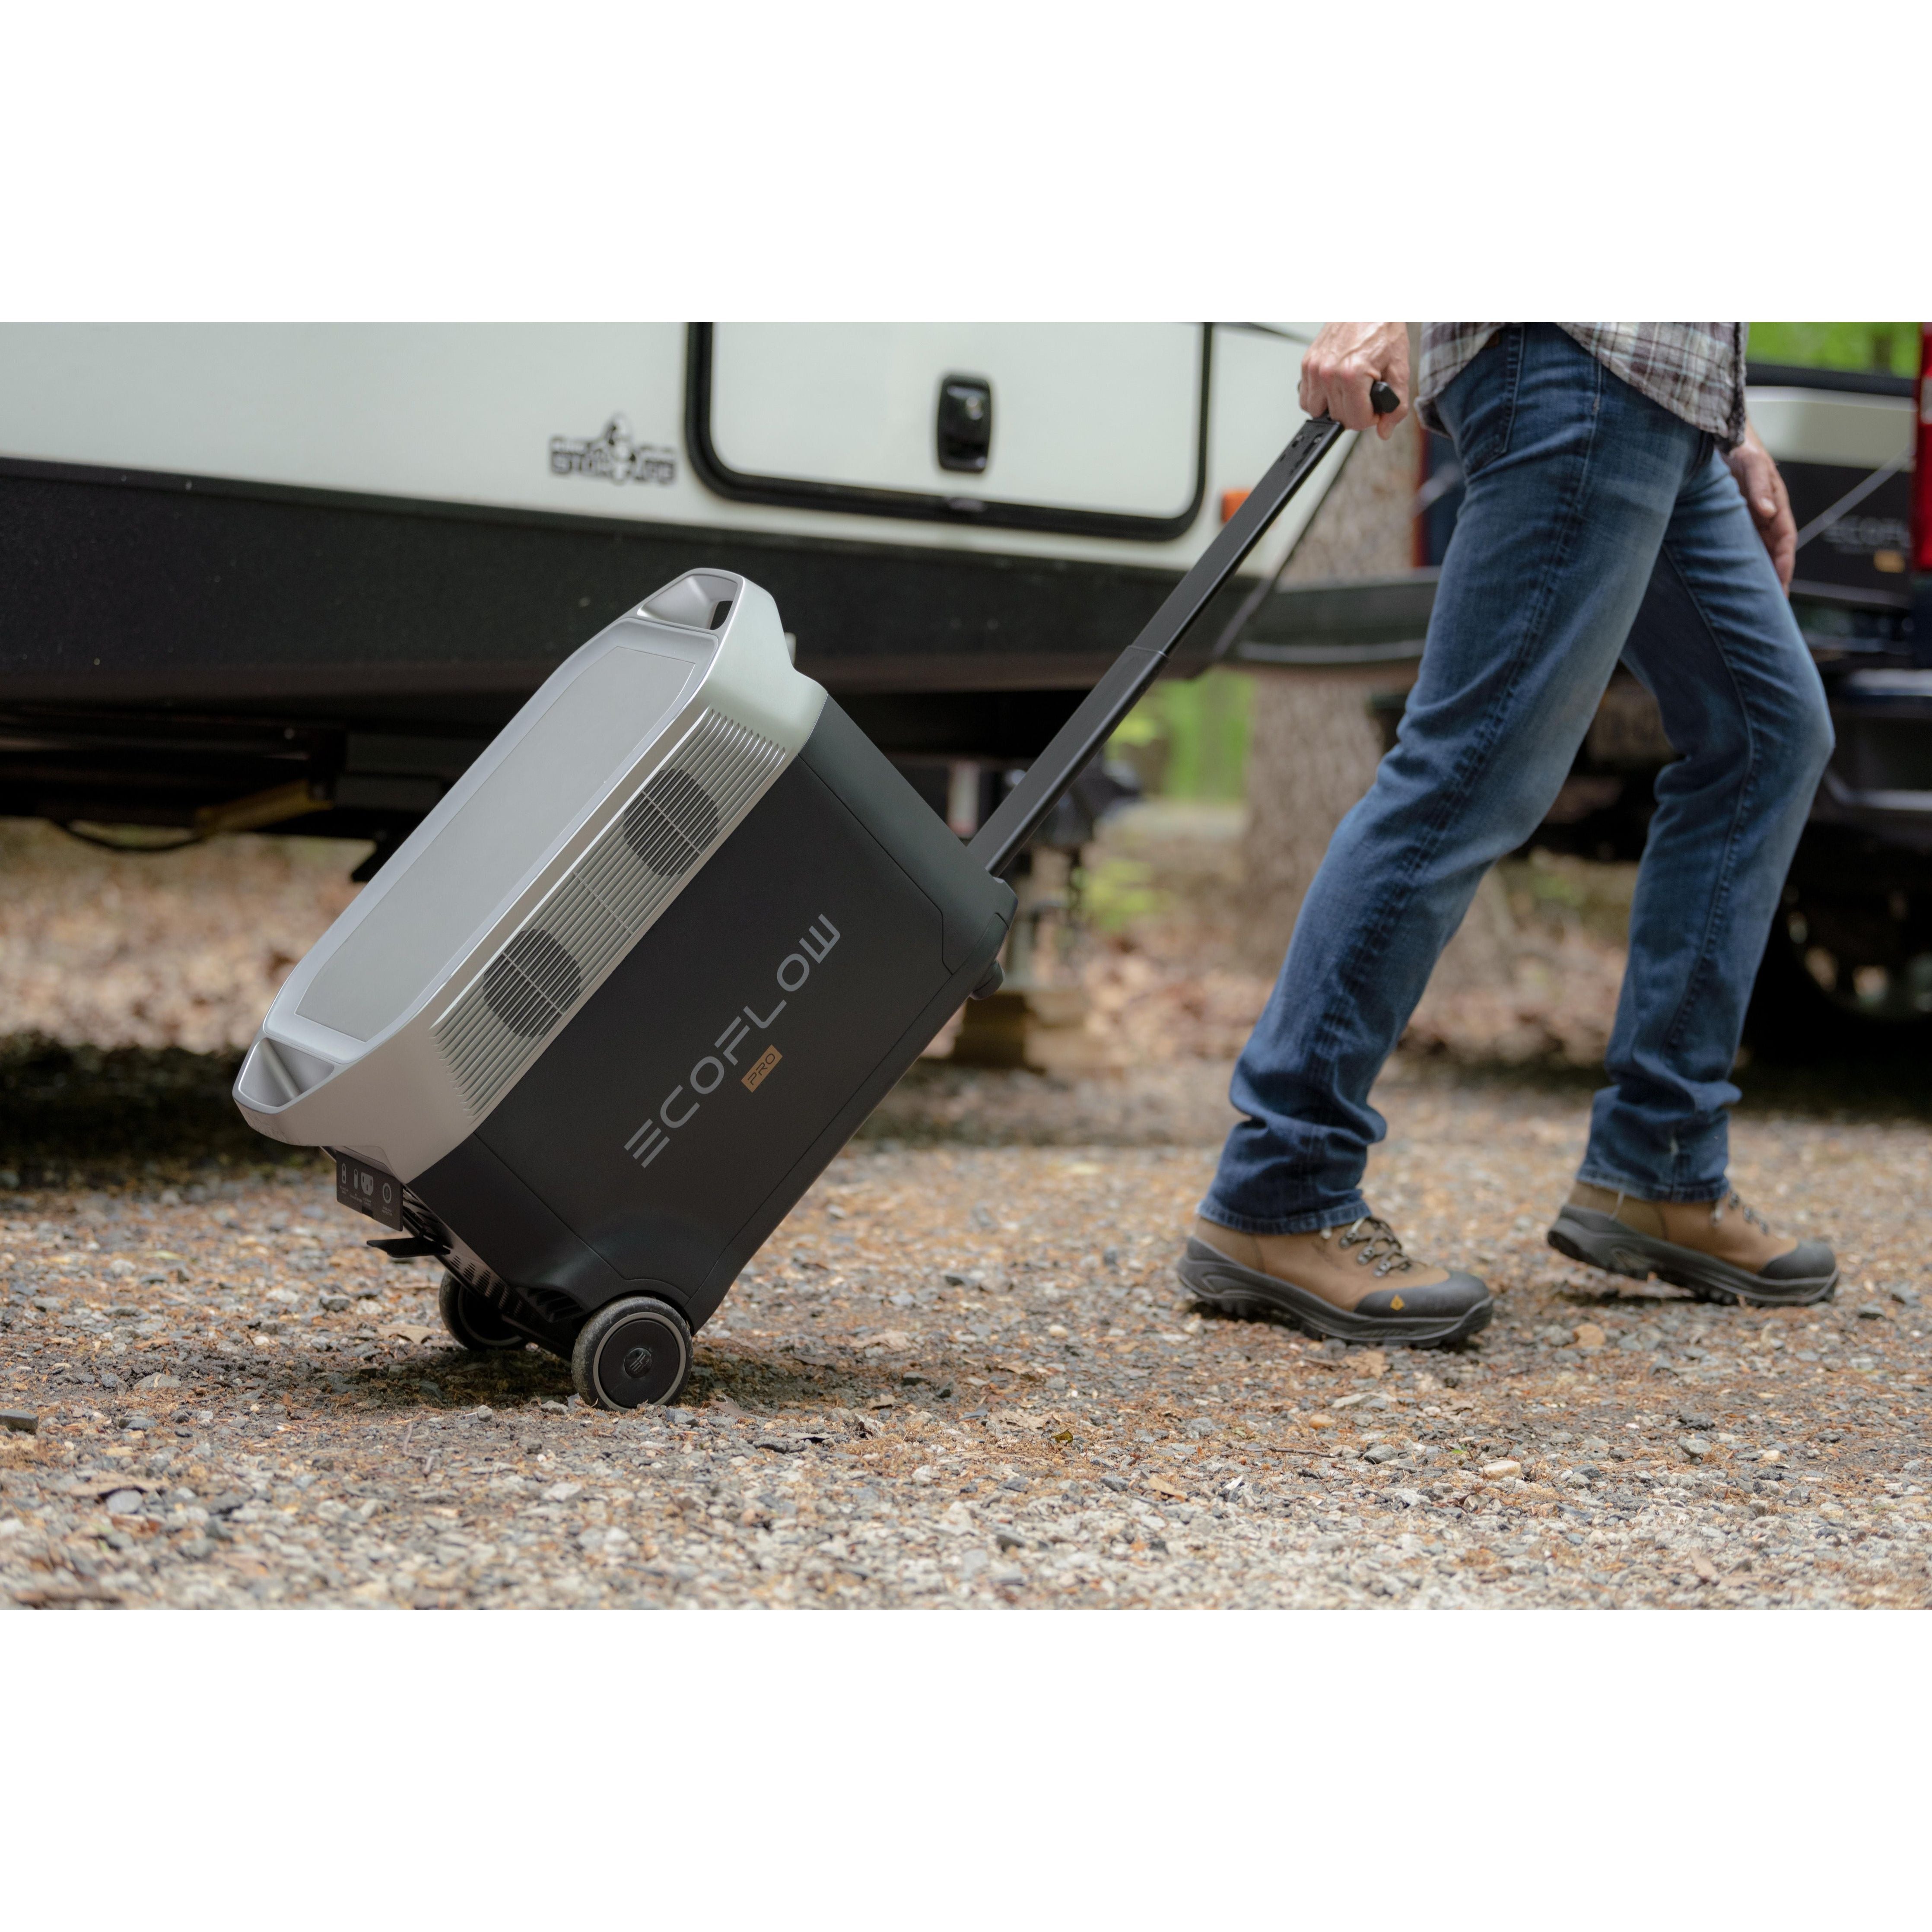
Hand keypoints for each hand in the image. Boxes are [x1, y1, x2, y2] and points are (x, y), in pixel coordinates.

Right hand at [1299, 322, 1409, 438]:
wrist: (1368, 304)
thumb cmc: (1383, 330)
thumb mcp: (1400, 368)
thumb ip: (1396, 405)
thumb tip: (1385, 430)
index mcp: (1352, 374)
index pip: (1356, 421)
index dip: (1370, 418)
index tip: (1376, 406)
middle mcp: (1328, 372)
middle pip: (1338, 419)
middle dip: (1355, 412)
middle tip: (1366, 395)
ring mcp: (1314, 368)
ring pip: (1318, 412)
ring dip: (1335, 407)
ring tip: (1350, 391)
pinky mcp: (1306, 363)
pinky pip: (1307, 397)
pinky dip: (1320, 398)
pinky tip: (1335, 387)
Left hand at [1727, 422, 1795, 592]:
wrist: (1721, 438)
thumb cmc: (1740, 448)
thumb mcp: (1751, 464)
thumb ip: (1760, 486)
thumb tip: (1767, 512)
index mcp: (1775, 506)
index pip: (1785, 542)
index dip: (1784, 565)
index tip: (1781, 586)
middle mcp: (1765, 516)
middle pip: (1772, 554)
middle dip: (1773, 579)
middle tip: (1768, 609)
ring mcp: (1749, 520)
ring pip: (1755, 553)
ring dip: (1755, 576)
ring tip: (1749, 604)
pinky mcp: (1732, 521)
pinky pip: (1738, 547)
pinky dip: (1738, 564)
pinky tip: (1728, 581)